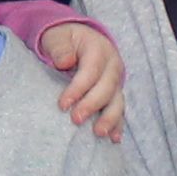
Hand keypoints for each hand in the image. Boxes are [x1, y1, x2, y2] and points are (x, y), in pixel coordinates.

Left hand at [33, 16, 128, 139]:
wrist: (77, 39)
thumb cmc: (63, 39)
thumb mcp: (57, 37)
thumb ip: (59, 47)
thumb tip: (64, 62)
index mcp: (99, 49)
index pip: (91, 71)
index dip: (78, 89)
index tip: (62, 105)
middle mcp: (112, 65)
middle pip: (107, 87)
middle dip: (93, 105)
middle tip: (76, 120)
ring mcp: (116, 80)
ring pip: (118, 100)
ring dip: (110, 118)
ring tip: (99, 133)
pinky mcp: (115, 93)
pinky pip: (119, 109)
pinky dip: (118, 124)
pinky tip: (114, 138)